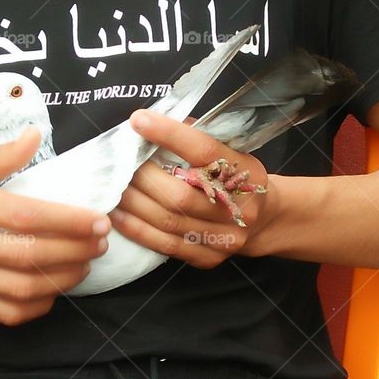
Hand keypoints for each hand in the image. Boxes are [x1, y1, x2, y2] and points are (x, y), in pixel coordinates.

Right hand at [0, 129, 110, 325]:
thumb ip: (0, 156)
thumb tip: (36, 136)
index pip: (24, 216)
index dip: (67, 221)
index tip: (98, 220)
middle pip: (28, 255)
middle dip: (75, 251)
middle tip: (101, 243)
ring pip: (22, 288)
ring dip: (63, 280)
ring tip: (86, 264)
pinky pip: (6, 312)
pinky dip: (37, 306)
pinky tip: (55, 290)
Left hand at [110, 109, 277, 268]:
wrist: (264, 220)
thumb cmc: (235, 178)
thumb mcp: (230, 152)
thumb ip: (197, 139)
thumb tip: (154, 123)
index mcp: (243, 172)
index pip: (204, 151)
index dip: (170, 135)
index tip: (139, 121)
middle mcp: (237, 207)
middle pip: (180, 194)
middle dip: (142, 177)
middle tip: (119, 165)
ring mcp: (224, 237)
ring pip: (169, 220)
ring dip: (133, 204)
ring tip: (113, 189)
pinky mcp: (209, 257)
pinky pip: (165, 245)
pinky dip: (137, 229)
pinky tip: (118, 216)